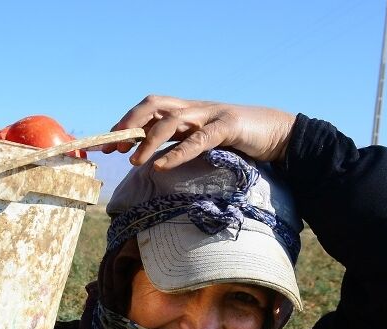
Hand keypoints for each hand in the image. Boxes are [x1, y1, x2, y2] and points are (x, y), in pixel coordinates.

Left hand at [99, 95, 296, 169]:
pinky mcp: (229, 127)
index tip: (107, 144)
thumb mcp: (203, 141)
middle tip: (113, 147)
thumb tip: (152, 160)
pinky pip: (198, 139)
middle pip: (153, 104)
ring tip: (133, 161)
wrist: (279, 133)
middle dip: (129, 123)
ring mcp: (211, 115)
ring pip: (171, 120)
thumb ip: (180, 143)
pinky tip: (161, 167)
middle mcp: (194, 109)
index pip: (148, 109)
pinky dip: (177, 153)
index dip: (126, 123)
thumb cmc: (239, 140)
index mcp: (186, 111)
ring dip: (148, 140)